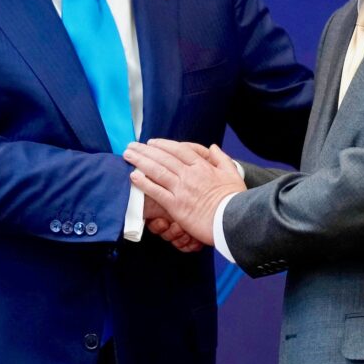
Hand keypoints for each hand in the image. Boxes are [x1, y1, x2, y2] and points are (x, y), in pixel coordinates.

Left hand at [125, 139, 245, 245]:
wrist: (233, 221)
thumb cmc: (235, 199)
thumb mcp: (233, 174)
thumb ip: (221, 158)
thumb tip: (213, 147)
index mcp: (202, 166)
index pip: (179, 150)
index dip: (163, 144)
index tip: (152, 142)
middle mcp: (190, 175)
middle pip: (164, 157)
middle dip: (145, 150)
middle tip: (132, 145)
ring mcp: (182, 189)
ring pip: (157, 171)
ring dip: (140, 161)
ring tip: (128, 155)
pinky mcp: (176, 206)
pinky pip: (157, 192)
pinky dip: (144, 183)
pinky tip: (133, 176)